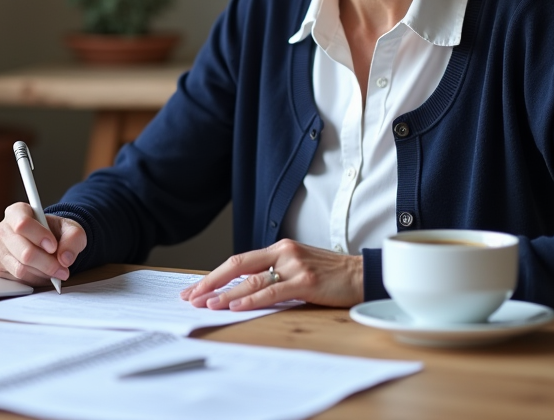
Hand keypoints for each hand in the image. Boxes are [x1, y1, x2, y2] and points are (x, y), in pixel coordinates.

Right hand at [0, 203, 86, 286]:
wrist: (49, 243)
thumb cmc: (56, 232)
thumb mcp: (71, 229)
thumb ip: (73, 238)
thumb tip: (65, 258)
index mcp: (16, 212)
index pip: (23, 224)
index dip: (40, 237)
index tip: (54, 246)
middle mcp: (2, 230)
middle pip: (23, 252)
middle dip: (47, 263)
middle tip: (63, 268)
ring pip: (21, 269)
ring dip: (43, 273)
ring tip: (56, 270)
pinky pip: (17, 280)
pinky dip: (35, 280)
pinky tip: (43, 273)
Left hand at [179, 239, 363, 310]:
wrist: (363, 274)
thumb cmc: (330, 275)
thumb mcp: (298, 267)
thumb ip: (274, 274)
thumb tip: (243, 290)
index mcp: (279, 249)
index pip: (238, 260)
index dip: (215, 275)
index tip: (197, 288)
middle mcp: (283, 252)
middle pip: (237, 266)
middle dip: (211, 282)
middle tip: (191, 296)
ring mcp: (294, 265)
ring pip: (251, 280)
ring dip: (225, 293)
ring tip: (206, 303)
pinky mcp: (305, 281)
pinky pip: (272, 291)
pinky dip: (251, 299)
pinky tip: (235, 305)